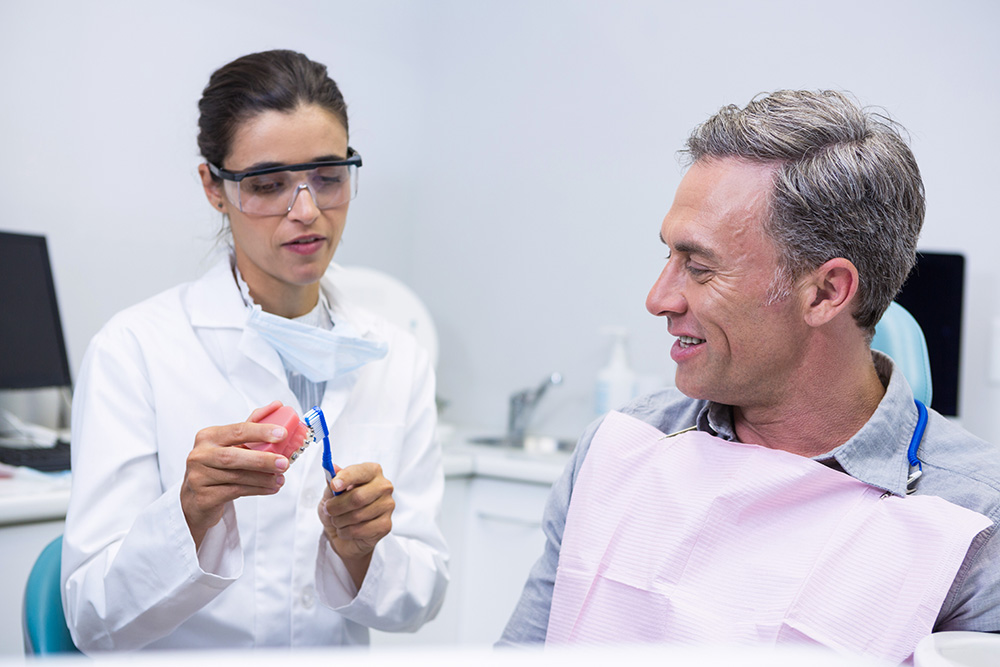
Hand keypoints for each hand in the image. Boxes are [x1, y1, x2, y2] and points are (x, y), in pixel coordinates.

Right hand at [181, 401, 290, 548]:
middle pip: (233, 456)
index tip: (282, 434)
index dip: (261, 431)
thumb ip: (253, 424)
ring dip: (263, 478)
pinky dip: (257, 490)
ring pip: (236, 477)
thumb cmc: (219, 465)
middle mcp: (200, 455)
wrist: (197, 497)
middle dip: (262, 460)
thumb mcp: (233, 443)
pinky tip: (270, 488)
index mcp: (208, 436)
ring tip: (280, 478)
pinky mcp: (203, 497)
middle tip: (284, 463)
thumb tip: (277, 405)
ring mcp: (198, 477)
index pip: (237, 430)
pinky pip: (235, 492)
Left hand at [317, 462, 394, 587]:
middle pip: (358, 497)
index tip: (334, 486)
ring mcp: (388, 506)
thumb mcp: (331, 493)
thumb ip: (332, 480)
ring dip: (339, 521)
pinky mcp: (386, 525)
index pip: (361, 472)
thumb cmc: (339, 508)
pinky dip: (346, 532)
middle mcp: (384, 487)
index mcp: (372, 472)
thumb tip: (332, 467)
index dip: (346, 478)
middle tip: (328, 509)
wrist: (345, 533)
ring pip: (357, 515)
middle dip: (336, 506)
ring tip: (338, 521)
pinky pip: (360, 530)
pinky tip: (347, 530)